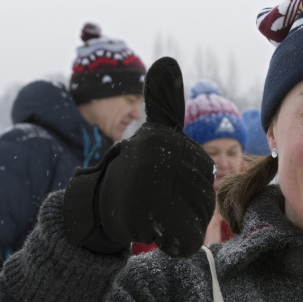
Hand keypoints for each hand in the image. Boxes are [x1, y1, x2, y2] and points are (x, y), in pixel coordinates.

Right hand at [63, 57, 215, 256]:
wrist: (98, 206)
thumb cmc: (135, 170)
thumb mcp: (153, 133)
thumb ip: (164, 102)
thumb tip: (166, 62)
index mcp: (161, 139)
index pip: (204, 173)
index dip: (190, 182)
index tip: (162, 177)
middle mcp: (155, 161)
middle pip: (204, 195)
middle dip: (187, 203)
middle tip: (158, 198)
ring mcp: (150, 191)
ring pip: (198, 216)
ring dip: (180, 220)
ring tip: (155, 211)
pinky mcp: (148, 222)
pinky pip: (187, 237)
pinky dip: (176, 239)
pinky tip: (157, 229)